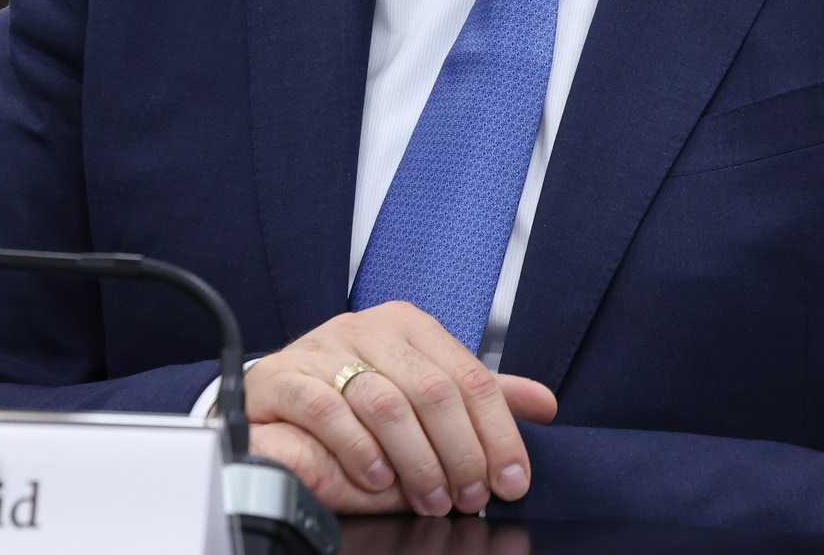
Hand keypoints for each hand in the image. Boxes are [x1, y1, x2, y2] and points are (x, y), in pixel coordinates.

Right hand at [243, 301, 558, 515]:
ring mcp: (324, 348)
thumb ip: (480, 397)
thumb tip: (544, 403)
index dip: (498, 434)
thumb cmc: (357, 395)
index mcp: (410, 325)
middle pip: (433, 390)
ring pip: (385, 403)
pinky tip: (377, 478)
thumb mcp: (425, 389)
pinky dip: (359, 450)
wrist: (280, 397)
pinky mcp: (286, 376)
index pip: (470, 377)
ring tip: (430, 498)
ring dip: (416, 461)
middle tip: (471, 497)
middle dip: (461, 454)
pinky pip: (328, 410)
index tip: (512, 480)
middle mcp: (368, 328)